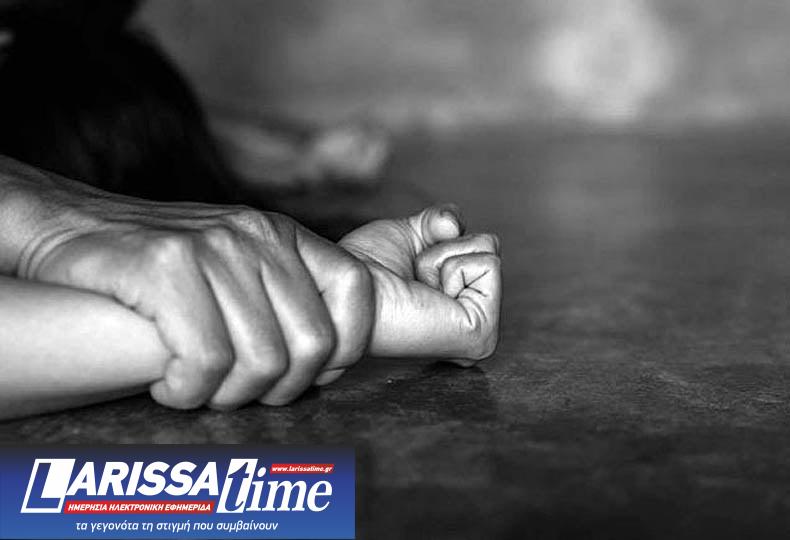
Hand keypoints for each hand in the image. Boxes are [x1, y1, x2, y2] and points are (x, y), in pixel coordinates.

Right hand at [16, 172, 373, 408]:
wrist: (70, 228)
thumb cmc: (160, 267)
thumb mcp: (235, 264)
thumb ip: (283, 299)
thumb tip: (329, 361)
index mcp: (282, 234)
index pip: (356, 287)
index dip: (349, 343)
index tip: (316, 373)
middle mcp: (255, 235)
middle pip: (311, 343)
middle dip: (280, 389)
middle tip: (240, 393)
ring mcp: (212, 248)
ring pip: (260, 361)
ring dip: (228, 396)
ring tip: (198, 388)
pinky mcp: (165, 266)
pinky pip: (206, 361)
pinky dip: (188, 391)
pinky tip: (168, 384)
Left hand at [338, 204, 500, 374]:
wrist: (347, 289)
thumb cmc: (367, 269)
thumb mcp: (412, 233)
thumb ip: (441, 221)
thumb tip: (454, 225)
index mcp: (461, 304)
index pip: (480, 243)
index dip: (441, 241)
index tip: (411, 270)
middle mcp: (473, 320)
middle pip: (488, 243)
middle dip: (444, 246)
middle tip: (413, 276)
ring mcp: (482, 331)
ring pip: (489, 249)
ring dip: (442, 257)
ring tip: (417, 284)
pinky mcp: (481, 334)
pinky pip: (489, 264)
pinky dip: (453, 266)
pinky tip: (427, 291)